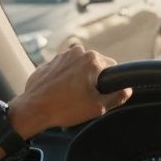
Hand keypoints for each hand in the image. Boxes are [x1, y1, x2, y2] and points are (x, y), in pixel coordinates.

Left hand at [6, 44, 130, 138]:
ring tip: (71, 96)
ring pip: (79, 66)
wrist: (34, 109)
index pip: (112, 67)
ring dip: (79, 78)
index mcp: (92, 60)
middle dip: (93, 79)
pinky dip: (65, 78)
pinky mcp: (50, 62)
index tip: (101, 94)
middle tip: (85, 98)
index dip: (109, 83)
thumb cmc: (65, 108)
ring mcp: (61, 55)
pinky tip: (60, 93)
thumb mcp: (97, 107)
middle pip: (95, 65)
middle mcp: (77, 52)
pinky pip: (65, 69)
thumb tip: (127, 90)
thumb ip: (116, 97)